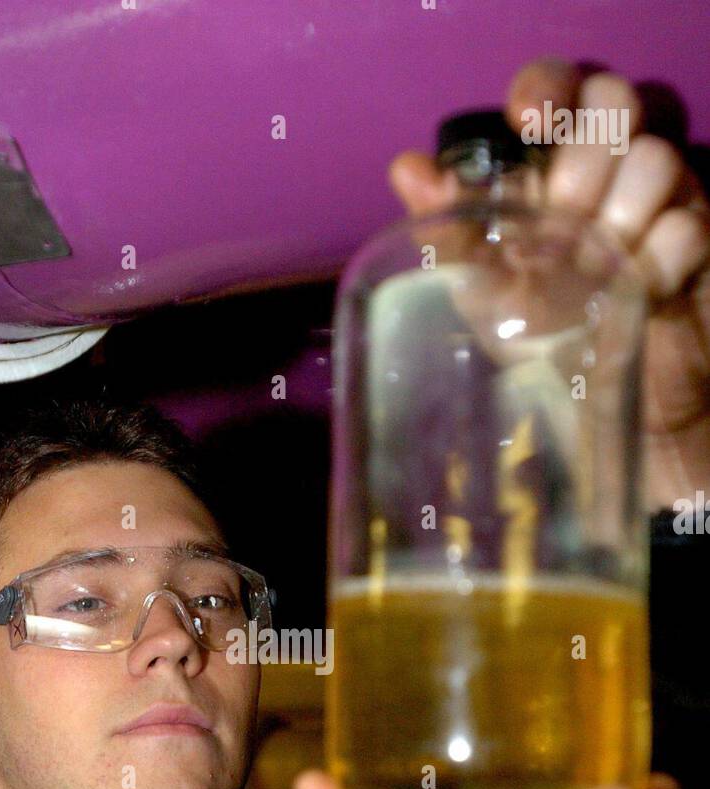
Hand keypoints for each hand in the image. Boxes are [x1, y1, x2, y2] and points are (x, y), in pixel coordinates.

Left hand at [387, 58, 709, 512]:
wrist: (594, 402)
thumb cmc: (534, 336)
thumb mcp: (479, 291)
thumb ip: (448, 232)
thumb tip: (408, 169)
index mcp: (551, 165)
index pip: (561, 86)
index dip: (548, 89)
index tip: (528, 124)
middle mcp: (610, 167)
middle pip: (616, 102)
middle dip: (583, 159)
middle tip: (563, 217)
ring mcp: (659, 199)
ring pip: (656, 158)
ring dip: (620, 213)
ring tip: (594, 267)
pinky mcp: (696, 242)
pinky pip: (686, 226)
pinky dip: (656, 260)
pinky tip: (633, 291)